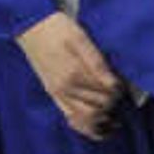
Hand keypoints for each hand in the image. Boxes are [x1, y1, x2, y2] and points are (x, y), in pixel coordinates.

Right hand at [17, 12, 130, 139]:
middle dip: (113, 105)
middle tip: (121, 98)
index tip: (123, 85)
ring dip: (103, 121)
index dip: (119, 91)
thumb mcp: (81, 38)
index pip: (107, 92)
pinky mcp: (53, 94)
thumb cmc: (57, 28)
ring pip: (86, 119)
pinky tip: (99, 127)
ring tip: (115, 120)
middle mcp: (66, 88)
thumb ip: (97, 62)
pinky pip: (71, 119)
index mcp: (75, 72)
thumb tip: (114, 84)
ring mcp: (58, 93)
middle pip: (99, 107)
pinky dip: (86, 127)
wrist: (30, 25)